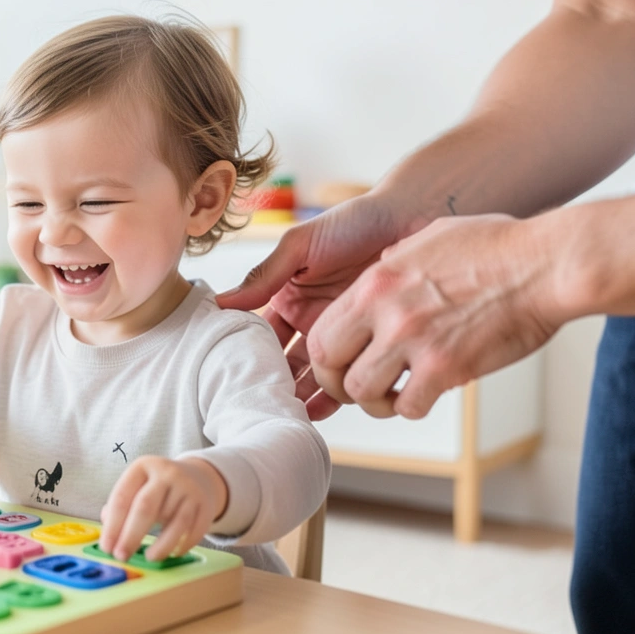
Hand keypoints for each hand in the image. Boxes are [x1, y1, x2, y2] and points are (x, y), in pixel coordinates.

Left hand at [98, 456, 228, 562]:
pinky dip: (182, 545)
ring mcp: (189, 488)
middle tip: (121, 556)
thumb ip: (120, 506)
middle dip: (131, 536)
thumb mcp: (138, 486)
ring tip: (149, 558)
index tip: (107, 547)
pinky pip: (194, 530)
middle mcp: (167, 474)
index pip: (122, 497)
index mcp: (143, 466)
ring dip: (160, 545)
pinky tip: (172, 553)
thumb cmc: (158, 488)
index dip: (112, 525)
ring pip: (174, 521)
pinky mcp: (205, 505)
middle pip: (145, 507)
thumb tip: (110, 535)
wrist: (198, 477)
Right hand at [217, 194, 408, 419]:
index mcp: (287, 298)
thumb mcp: (300, 245)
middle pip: (284, 365)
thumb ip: (264, 276)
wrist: (414, 218)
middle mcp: (310, 321)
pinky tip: (323, 413)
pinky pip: (351, 377)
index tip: (236, 380)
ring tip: (290, 415)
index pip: (259, 337)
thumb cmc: (355, 221)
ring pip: (315, 377)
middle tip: (263, 407)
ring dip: (302, 397)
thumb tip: (220, 301)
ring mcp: (341, 336)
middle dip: (274, 386)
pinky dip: (336, 398)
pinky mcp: (370, 345)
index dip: (248, 358)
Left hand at [309, 214, 564, 418]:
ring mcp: (413, 339)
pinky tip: (427, 394)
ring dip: (376, 401)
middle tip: (360, 388)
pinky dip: (413, 406)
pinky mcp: (446, 366)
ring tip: (396, 395)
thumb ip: (396, 260)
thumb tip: (382, 266)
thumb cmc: (501, 247)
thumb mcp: (429, 238)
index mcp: (376, 281)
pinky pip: (409, 406)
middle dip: (339, 382)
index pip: (321, 330)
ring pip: (363, 392)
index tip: (341, 362)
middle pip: (329, 364)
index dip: (325, 355)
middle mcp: (386, 311)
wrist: (548, 264)